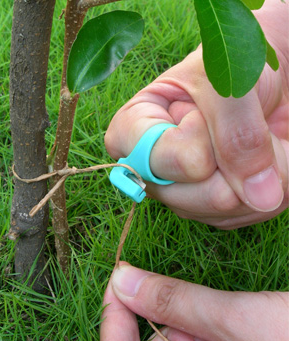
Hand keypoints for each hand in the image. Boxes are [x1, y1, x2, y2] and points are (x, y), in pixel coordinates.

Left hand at [100, 263, 288, 340]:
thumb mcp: (243, 322)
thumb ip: (176, 302)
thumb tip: (121, 278)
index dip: (114, 323)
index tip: (118, 281)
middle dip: (167, 321)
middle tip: (197, 303)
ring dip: (194, 327)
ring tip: (237, 323)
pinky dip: (208, 334)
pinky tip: (238, 327)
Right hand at [105, 1, 288, 228]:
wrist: (264, 78)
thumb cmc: (232, 67)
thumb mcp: (227, 84)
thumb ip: (236, 134)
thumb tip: (259, 196)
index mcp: (132, 132)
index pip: (153, 161)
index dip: (192, 142)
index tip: (202, 110)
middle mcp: (153, 170)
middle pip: (189, 196)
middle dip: (230, 163)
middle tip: (237, 125)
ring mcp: (182, 193)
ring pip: (223, 210)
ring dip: (256, 175)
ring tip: (253, 138)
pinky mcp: (211, 208)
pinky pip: (246, 214)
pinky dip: (268, 188)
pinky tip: (261, 161)